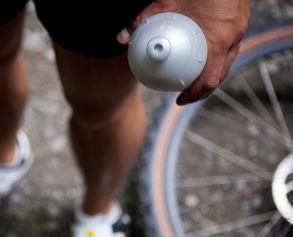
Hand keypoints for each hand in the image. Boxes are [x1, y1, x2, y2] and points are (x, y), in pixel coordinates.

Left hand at [117, 0, 250, 104]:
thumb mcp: (165, 3)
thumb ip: (143, 20)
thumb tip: (122, 38)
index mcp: (219, 40)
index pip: (209, 80)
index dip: (195, 95)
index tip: (180, 100)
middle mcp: (233, 38)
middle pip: (220, 75)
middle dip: (202, 89)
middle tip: (184, 93)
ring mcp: (239, 30)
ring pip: (226, 61)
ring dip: (210, 73)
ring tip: (192, 77)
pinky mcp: (240, 22)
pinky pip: (229, 48)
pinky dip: (215, 55)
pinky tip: (201, 53)